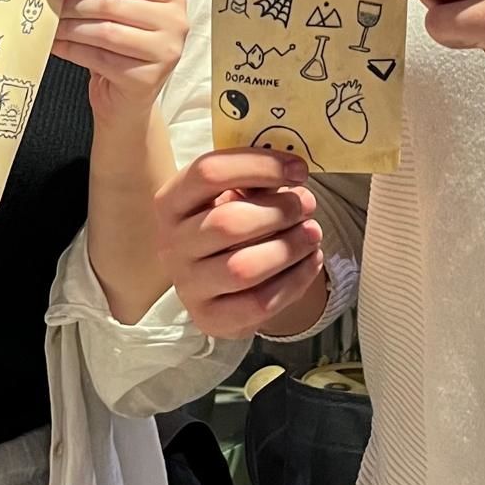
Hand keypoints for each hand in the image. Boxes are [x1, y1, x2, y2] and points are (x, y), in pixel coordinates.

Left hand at [50, 0, 189, 126]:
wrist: (127, 98)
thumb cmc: (120, 46)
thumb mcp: (109, 8)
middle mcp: (176, 21)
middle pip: (113, 3)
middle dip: (73, 3)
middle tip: (46, 4)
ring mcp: (165, 51)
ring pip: (105, 32)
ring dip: (69, 27)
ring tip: (48, 26)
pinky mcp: (147, 78)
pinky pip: (100, 58)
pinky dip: (71, 50)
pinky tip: (55, 46)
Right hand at [155, 149, 324, 338]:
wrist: (216, 280)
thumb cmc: (228, 224)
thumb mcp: (232, 195)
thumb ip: (255, 182)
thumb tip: (293, 176)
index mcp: (171, 202)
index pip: (209, 173)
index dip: (260, 166)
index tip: (299, 169)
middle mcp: (170, 244)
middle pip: (228, 223)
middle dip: (279, 211)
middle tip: (309, 205)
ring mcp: (187, 285)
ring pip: (243, 269)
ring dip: (288, 248)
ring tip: (313, 233)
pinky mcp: (210, 318)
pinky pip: (258, 303)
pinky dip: (294, 281)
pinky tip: (312, 261)